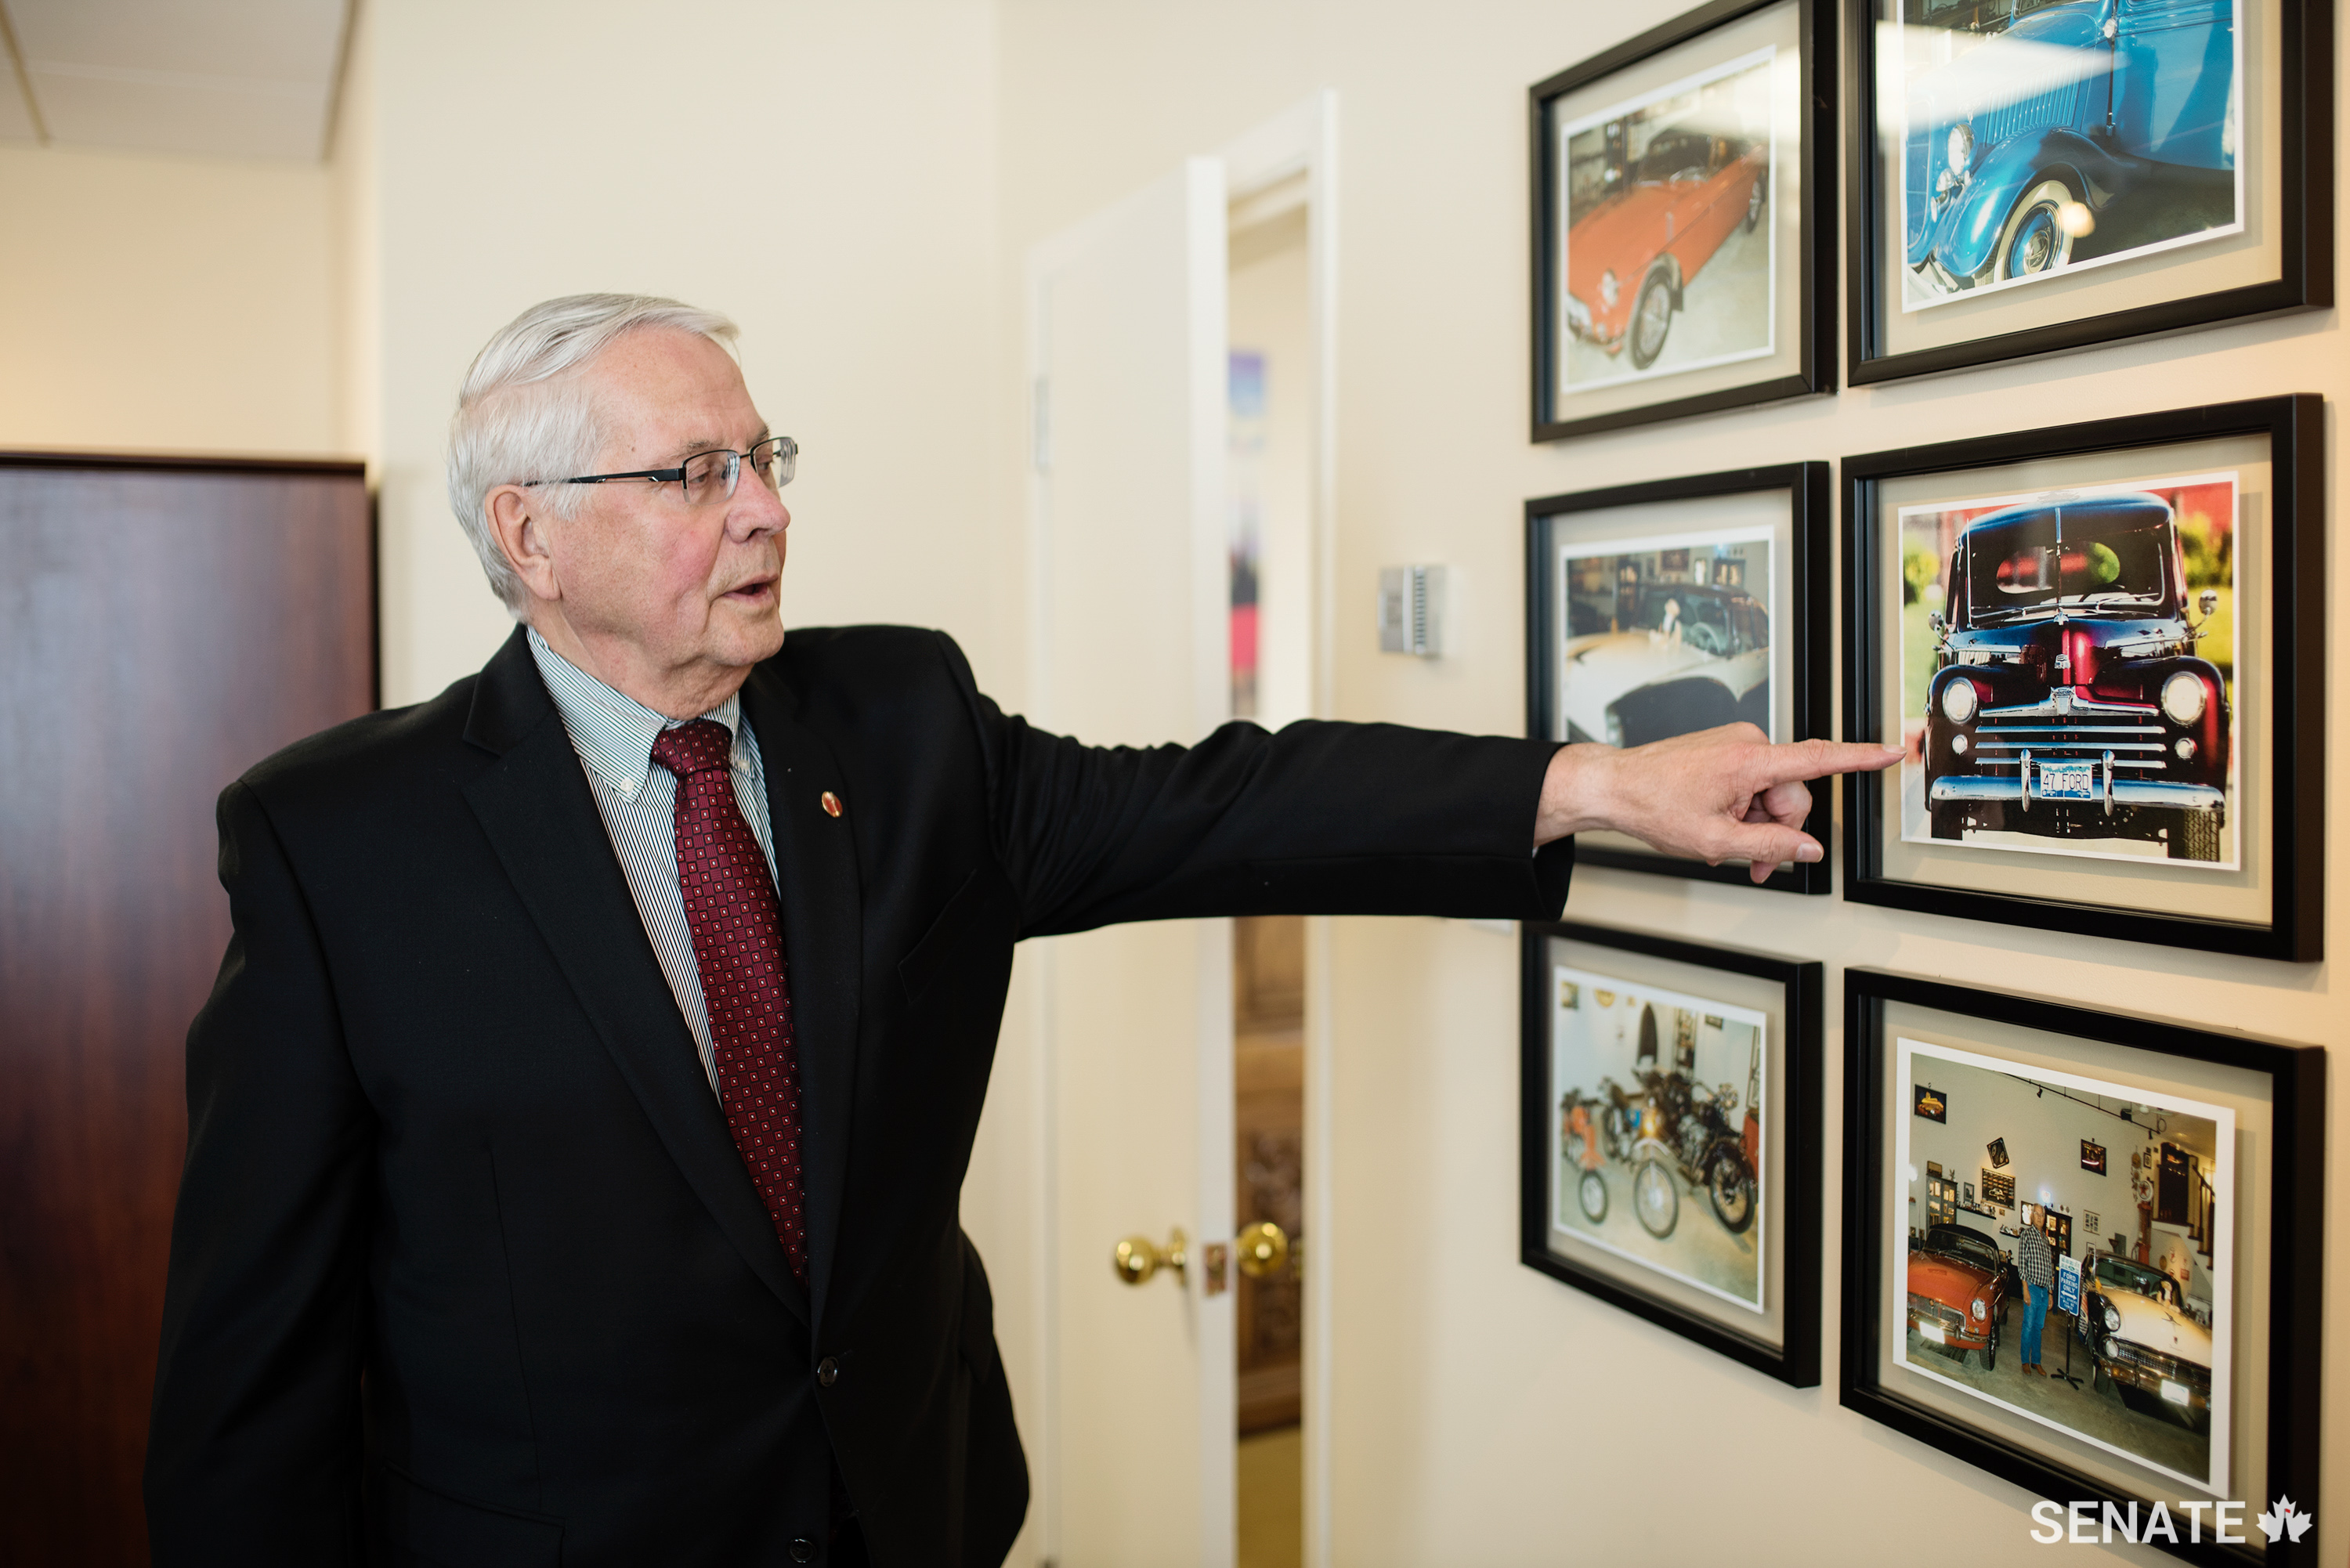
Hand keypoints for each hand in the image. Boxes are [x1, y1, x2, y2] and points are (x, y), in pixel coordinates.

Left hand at [1535, 724, 1903, 884]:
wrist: (1615, 787)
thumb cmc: (1653, 805)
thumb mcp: (1716, 840)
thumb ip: (1771, 845)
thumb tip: (1809, 849)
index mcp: (1750, 760)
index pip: (1819, 758)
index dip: (1861, 757)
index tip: (1893, 750)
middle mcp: (1748, 744)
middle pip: (1793, 796)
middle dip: (1778, 831)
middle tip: (1755, 863)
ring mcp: (1737, 746)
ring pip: (1773, 795)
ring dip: (1757, 824)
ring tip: (1723, 842)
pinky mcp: (1727, 752)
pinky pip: (1754, 786)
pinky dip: (1744, 810)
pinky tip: (1719, 824)